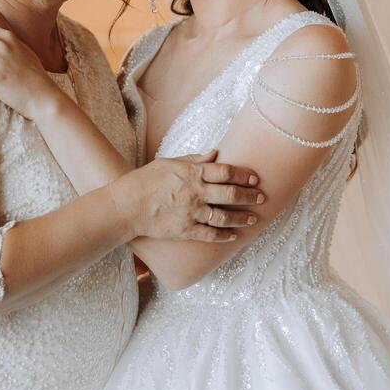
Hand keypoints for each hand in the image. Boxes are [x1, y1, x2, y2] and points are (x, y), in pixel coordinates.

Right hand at [111, 150, 265, 243]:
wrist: (128, 206)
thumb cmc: (146, 180)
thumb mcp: (169, 163)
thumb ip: (194, 159)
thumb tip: (216, 153)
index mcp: (192, 173)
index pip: (226, 172)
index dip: (244, 175)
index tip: (254, 178)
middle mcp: (195, 193)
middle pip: (231, 194)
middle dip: (249, 196)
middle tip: (261, 197)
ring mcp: (191, 213)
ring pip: (225, 216)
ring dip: (242, 218)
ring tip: (253, 218)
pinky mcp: (186, 230)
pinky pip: (210, 234)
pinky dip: (224, 235)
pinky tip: (233, 235)